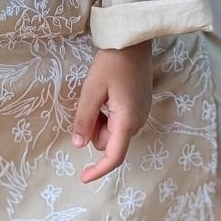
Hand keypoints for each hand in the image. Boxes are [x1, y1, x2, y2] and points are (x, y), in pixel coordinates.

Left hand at [71, 41, 151, 182]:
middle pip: (110, 142)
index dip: (98, 170)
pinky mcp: (140, 105)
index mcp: (127, 121)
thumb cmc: (111, 63)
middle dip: (94, 130)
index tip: (82, 177)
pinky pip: (120, 120)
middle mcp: (138, 122)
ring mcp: (141, 113)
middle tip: (88, 104)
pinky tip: (106, 93)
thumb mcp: (91, 90)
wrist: (133, 42)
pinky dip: (108, 114)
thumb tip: (78, 145)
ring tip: (98, 95)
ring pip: (114, 131)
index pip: (114, 156)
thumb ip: (84, 119)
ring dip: (101, 121)